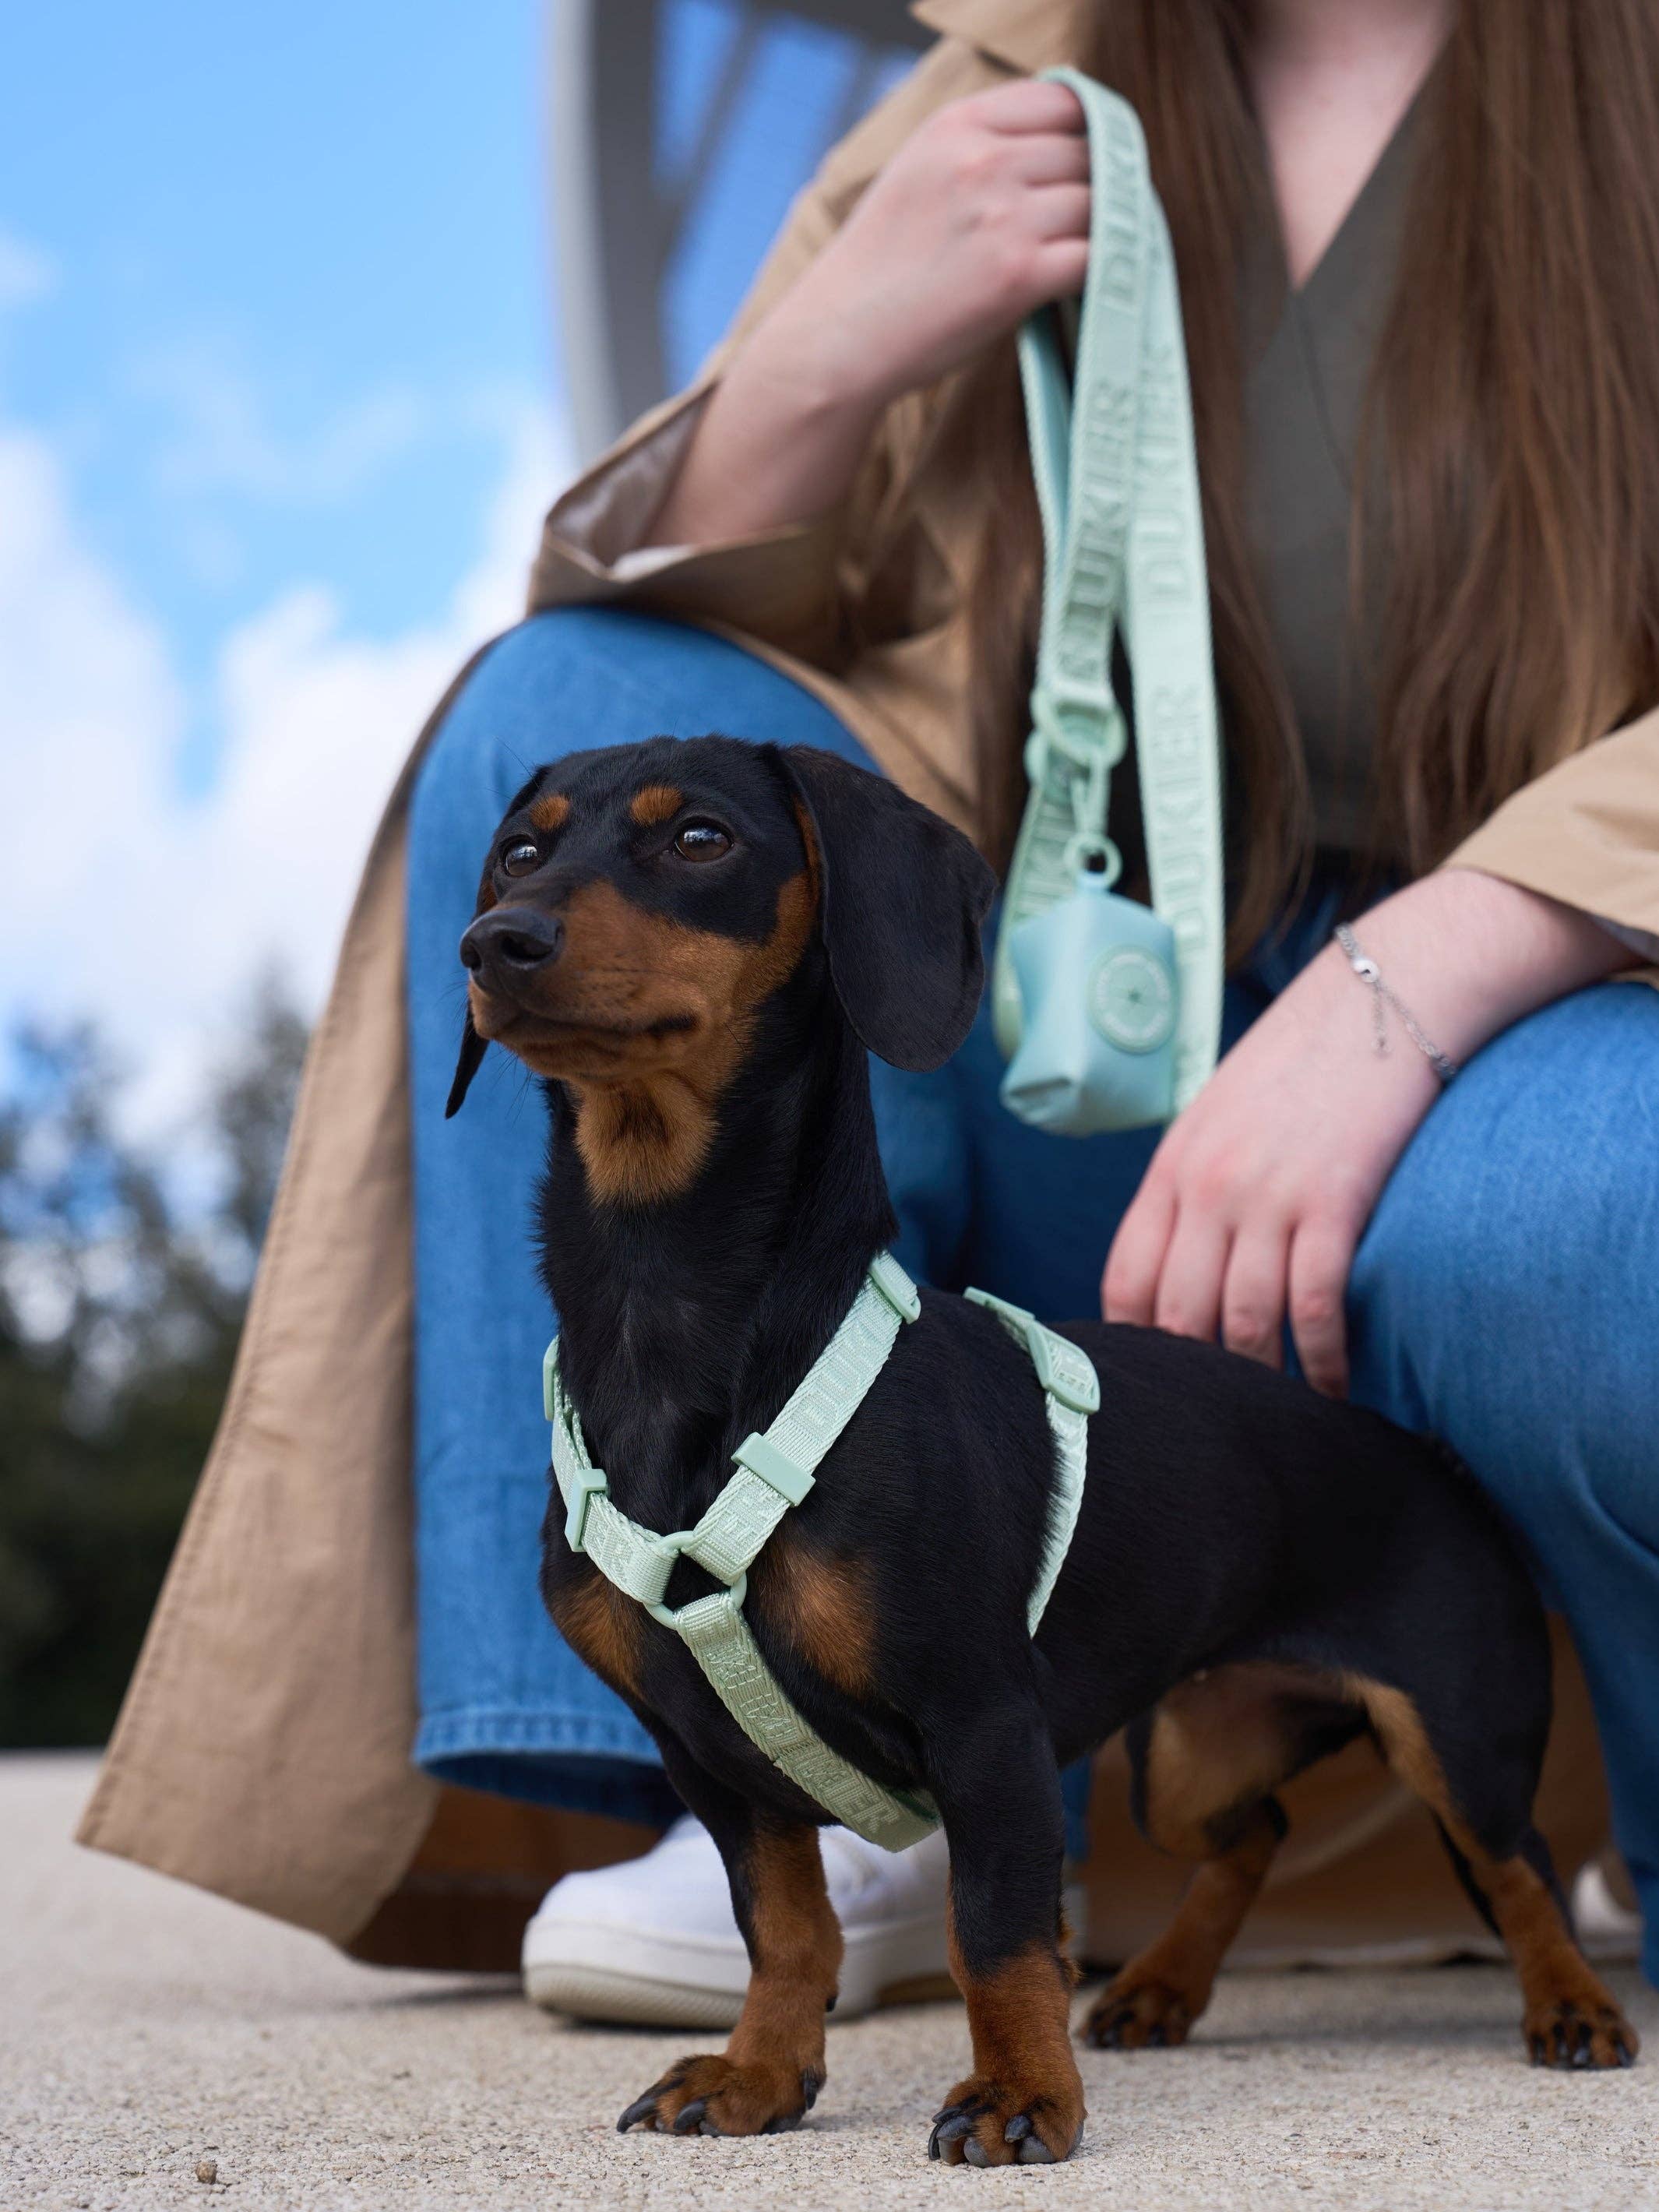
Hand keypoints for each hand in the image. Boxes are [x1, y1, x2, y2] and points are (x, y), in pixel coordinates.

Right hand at [758, 79, 1090, 412]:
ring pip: (1100, 205)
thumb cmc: (879, 267)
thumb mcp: (918, 172)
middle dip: (1095, 188)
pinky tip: (1082, 288)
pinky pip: (1096, 256)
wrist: (841, 336)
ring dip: (1102, 234)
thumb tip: (1057, 148)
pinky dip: (1101, 271)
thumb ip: (979, 148)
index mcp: (958, 125)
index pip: (1062, 102)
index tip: (1081, 168)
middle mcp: (985, 160)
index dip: (1083, 135)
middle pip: (1087, 154)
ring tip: (1082, 258)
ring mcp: (1005, 216)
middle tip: (1084, 226)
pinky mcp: (1020, 274)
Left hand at [1101, 871, 1634, 1394]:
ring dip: (1261, 1380)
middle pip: (1177, 1314)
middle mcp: (1208, 1187)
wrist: (1384, 996)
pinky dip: (1323, 1360)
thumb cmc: (1305, 1061)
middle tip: (1218, 1416)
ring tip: (1279, 1414)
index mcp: (1173, 1167)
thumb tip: (1185, 1261)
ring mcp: (1267, 1197)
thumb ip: (1197, 1183)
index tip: (1156, 1381)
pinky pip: (1314, 1306)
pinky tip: (1335, 1387)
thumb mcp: (1223, 1114)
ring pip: (1242, 1322)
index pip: (1126, 1280)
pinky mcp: (1332, 1203)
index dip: (1134, 1343)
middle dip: (1194, 1375)